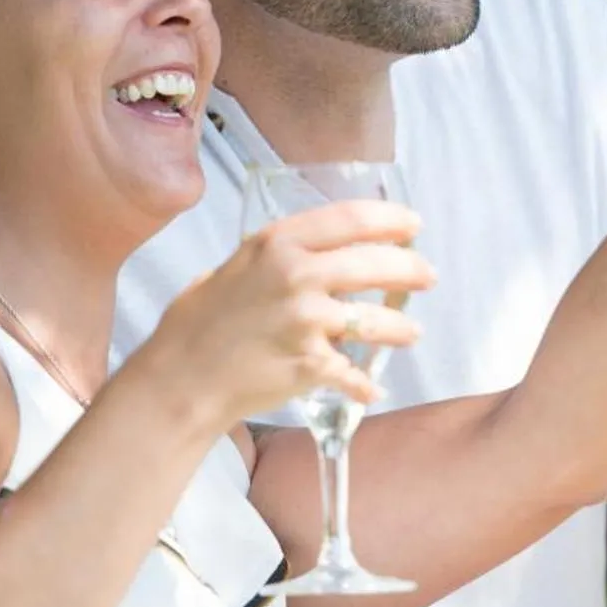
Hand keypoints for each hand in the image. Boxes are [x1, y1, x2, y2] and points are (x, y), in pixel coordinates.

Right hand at [140, 200, 431, 425]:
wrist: (179, 379)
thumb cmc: (198, 323)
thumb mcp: (235, 266)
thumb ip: (277, 256)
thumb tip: (316, 253)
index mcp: (277, 242)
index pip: (353, 218)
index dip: (392, 220)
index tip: (413, 224)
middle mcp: (296, 275)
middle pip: (378, 264)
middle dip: (412, 270)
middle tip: (427, 276)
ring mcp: (306, 321)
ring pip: (378, 321)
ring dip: (401, 329)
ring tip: (410, 333)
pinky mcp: (310, 364)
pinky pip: (355, 374)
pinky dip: (366, 385)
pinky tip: (372, 388)